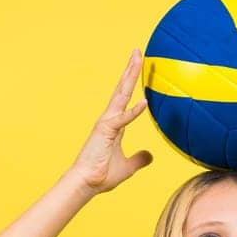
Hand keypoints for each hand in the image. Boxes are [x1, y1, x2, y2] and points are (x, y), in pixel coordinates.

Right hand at [68, 49, 153, 194]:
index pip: (125, 98)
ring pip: (121, 95)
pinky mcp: (106, 132)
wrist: (86, 184)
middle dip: (130, 70)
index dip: (132, 82)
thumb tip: (150, 156)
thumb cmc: (102, 175)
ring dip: (129, 77)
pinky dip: (134, 112)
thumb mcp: (128, 166)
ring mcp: (106, 123)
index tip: (138, 66)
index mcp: (114, 124)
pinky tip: (144, 102)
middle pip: (122, 89)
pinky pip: (122, 120)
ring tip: (137, 59)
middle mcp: (109, 119)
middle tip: (138, 51)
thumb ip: (139, 159)